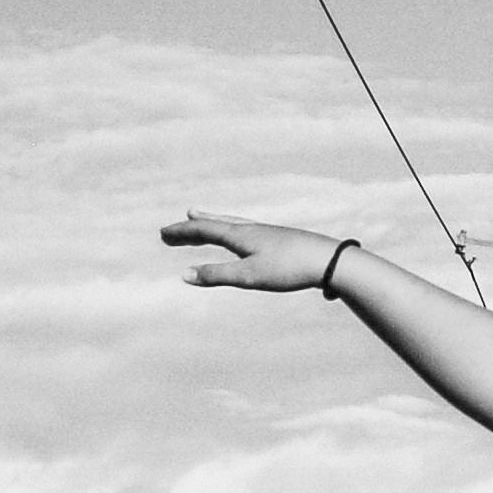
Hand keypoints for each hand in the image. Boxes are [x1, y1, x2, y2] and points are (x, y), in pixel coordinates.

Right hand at [165, 212, 348, 292]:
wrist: (330, 261)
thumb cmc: (290, 268)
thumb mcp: (249, 276)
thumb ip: (217, 275)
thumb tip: (184, 275)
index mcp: (240, 235)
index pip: (204, 230)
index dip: (182, 232)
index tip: (162, 233)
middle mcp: (252, 229)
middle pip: (215, 224)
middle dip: (191, 228)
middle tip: (171, 228)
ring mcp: (268, 232)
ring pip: (232, 223)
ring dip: (211, 222)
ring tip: (199, 217)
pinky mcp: (282, 239)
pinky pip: (248, 230)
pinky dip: (233, 229)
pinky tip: (243, 235)